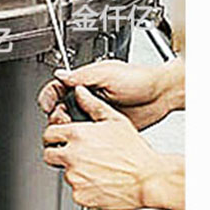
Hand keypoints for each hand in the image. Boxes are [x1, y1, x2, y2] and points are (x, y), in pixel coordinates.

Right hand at [38, 58, 184, 129]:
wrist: (162, 96)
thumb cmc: (140, 79)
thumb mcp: (108, 73)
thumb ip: (82, 75)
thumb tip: (60, 75)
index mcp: (84, 82)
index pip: (57, 88)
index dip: (49, 97)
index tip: (47, 105)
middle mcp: (87, 97)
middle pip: (59, 107)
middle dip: (56, 115)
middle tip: (63, 118)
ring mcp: (93, 113)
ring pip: (70, 123)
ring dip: (67, 127)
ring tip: (74, 128)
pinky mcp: (102, 127)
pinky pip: (85, 134)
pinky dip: (80, 136)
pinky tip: (83, 135)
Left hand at [42, 86, 184, 209]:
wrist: (149, 179)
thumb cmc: (136, 152)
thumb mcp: (116, 120)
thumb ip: (92, 104)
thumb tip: (79, 92)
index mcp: (77, 135)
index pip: (49, 134)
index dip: (55, 136)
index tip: (60, 139)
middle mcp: (72, 156)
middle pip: (49, 155)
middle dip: (58, 154)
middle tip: (75, 156)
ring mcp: (74, 177)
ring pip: (64, 173)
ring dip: (74, 171)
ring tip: (97, 168)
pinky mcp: (79, 195)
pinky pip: (76, 191)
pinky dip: (84, 188)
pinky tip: (100, 181)